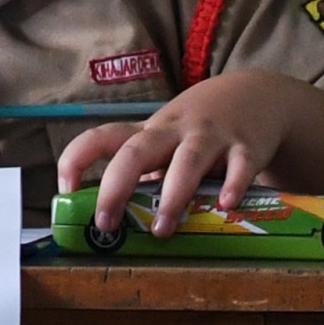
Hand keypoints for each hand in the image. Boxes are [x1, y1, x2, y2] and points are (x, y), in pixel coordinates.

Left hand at [57, 71, 309, 236]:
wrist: (257, 94)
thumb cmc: (200, 128)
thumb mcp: (169, 142)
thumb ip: (147, 175)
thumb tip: (116, 220)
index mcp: (149, 133)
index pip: (101, 138)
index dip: (77, 160)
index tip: (66, 192)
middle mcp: (174, 131)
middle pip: (137, 151)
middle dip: (116, 185)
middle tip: (106, 223)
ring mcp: (210, 136)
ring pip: (187, 160)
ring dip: (173, 195)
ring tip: (163, 229)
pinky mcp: (246, 146)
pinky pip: (239, 165)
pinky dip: (233, 184)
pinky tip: (227, 206)